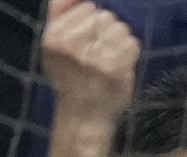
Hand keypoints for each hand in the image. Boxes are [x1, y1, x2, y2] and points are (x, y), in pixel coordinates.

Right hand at [40, 0, 141, 122]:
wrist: (83, 116)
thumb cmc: (70, 76)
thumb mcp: (55, 44)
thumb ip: (60, 12)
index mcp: (54, 36)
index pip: (88, 7)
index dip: (91, 23)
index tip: (86, 41)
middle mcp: (72, 45)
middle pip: (105, 16)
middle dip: (105, 31)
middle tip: (98, 53)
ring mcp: (94, 56)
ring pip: (121, 28)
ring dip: (119, 41)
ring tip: (108, 59)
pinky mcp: (115, 68)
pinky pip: (132, 43)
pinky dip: (129, 54)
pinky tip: (119, 66)